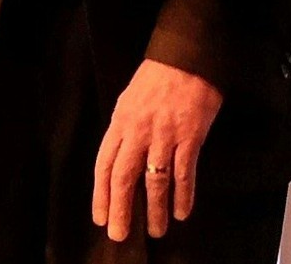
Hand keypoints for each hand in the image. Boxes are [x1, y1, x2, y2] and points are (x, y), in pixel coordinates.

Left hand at [93, 59, 222, 241]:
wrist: (188, 56)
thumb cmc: (158, 77)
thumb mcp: (130, 100)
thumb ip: (124, 129)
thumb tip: (121, 160)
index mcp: (121, 121)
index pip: (105, 164)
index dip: (101, 194)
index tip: (101, 217)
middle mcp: (139, 131)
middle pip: (124, 177)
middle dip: (121, 210)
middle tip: (120, 234)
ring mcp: (165, 135)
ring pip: (155, 181)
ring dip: (155, 210)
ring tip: (156, 230)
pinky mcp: (190, 136)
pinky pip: (184, 173)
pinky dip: (183, 195)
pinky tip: (182, 212)